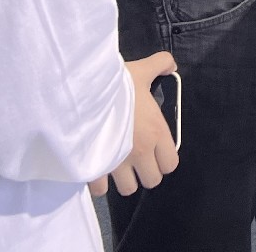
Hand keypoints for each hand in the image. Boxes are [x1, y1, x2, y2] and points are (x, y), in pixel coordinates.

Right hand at [91, 51, 180, 197]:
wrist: (84, 93)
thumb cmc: (116, 83)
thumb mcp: (142, 69)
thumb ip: (161, 64)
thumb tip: (171, 65)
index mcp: (156, 132)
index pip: (170, 164)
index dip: (162, 159)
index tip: (152, 149)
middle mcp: (141, 153)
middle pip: (152, 181)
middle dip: (144, 172)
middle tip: (134, 158)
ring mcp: (118, 164)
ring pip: (128, 189)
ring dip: (123, 180)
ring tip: (116, 164)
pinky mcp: (96, 170)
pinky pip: (101, 190)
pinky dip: (99, 183)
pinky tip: (97, 168)